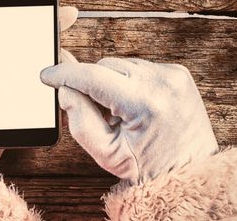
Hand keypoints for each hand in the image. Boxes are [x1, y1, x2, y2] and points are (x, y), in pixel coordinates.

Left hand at [0, 6, 78, 169]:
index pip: (13, 33)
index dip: (36, 20)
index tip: (58, 11)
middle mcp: (1, 75)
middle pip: (34, 53)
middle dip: (53, 45)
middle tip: (65, 44)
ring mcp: (12, 96)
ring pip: (42, 78)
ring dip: (57, 74)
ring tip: (66, 72)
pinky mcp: (20, 117)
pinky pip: (42, 106)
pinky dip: (54, 101)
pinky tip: (64, 96)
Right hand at [41, 58, 217, 182]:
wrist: (189, 172)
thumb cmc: (150, 168)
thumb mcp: (106, 154)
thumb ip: (79, 119)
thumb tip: (65, 88)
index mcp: (146, 103)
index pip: (93, 76)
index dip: (65, 74)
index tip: (47, 75)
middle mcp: (164, 82)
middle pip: (105, 66)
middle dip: (91, 84)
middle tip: (94, 112)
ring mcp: (174, 75)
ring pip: (120, 64)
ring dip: (110, 83)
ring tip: (118, 113)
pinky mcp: (178, 73)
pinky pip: (138, 67)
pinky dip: (127, 82)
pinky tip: (132, 105)